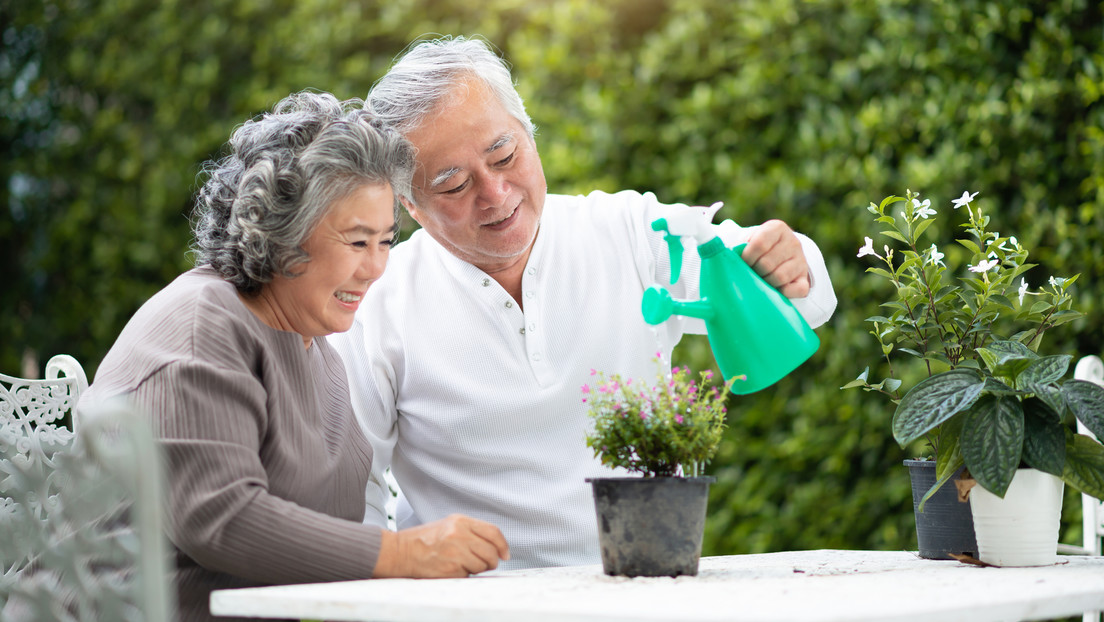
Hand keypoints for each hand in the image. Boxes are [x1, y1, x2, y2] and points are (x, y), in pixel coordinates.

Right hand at [373, 514, 509, 577]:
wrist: (401, 551)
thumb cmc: (426, 540)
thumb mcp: (449, 525)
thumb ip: (472, 531)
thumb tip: (497, 547)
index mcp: (460, 521)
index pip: (493, 532)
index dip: (503, 545)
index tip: (505, 554)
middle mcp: (459, 534)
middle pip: (491, 551)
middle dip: (491, 561)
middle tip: (484, 563)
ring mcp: (455, 552)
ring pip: (482, 565)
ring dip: (477, 569)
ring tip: (463, 564)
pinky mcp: (450, 568)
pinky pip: (469, 575)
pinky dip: (464, 574)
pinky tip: (452, 568)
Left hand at [740, 219, 810, 297]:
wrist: (782, 253)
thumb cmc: (759, 249)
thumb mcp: (750, 240)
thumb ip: (740, 246)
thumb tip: (729, 259)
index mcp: (777, 228)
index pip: (760, 244)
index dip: (747, 257)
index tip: (742, 263)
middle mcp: (792, 242)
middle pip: (767, 263)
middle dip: (755, 272)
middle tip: (750, 273)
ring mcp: (801, 261)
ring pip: (780, 277)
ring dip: (766, 283)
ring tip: (760, 280)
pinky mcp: (805, 278)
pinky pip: (797, 290)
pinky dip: (784, 293)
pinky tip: (775, 290)